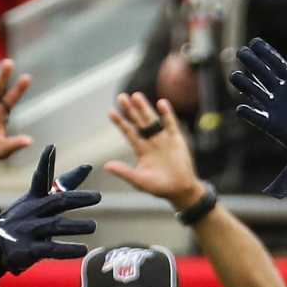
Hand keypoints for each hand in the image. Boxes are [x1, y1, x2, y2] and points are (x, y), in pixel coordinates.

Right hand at [0, 145, 99, 274]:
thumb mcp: (40, 199)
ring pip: (55, 226)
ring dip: (76, 226)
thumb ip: (64, 185)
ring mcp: (28, 231)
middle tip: (97, 197)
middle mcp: (31, 212)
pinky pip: (51, 249)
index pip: (40, 179)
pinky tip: (83, 250)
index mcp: (33, 198)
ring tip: (93, 226)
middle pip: (56, 202)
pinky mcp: (28, 250)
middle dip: (77, 199)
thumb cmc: (24, 219)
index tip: (50, 148)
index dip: (44, 163)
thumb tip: (88, 166)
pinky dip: (68, 249)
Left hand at [103, 92, 202, 208]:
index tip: (110, 112)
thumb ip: (124, 172)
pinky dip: (167, 114)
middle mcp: (151, 141)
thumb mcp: (138, 180)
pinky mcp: (176, 139)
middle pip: (138, 122)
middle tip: (121, 97)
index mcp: (141, 150)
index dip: (120, 122)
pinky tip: (161, 103)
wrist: (180, 190)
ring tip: (136, 96)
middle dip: (130, 110)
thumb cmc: (159, 187)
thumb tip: (106, 166)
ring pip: (152, 120)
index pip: (129, 132)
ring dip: (144, 108)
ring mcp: (163, 139)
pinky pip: (171, 123)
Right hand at [229, 39, 286, 195]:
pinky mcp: (272, 125)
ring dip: (244, 85)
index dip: (266, 52)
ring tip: (234, 76)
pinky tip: (241, 109)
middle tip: (241, 52)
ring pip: (255, 92)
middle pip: (262, 73)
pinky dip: (249, 114)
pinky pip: (257, 117)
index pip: (276, 63)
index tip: (255, 42)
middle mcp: (281, 91)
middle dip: (251, 62)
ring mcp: (275, 108)